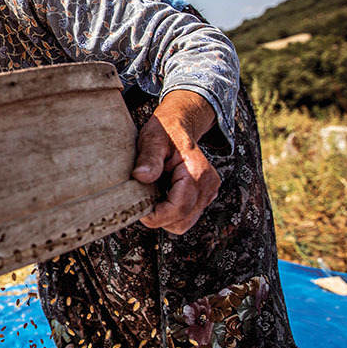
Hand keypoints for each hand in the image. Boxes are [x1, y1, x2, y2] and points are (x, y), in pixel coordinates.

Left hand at [132, 90, 220, 234]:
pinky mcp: (203, 196)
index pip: (178, 209)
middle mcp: (207, 185)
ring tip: (152, 194)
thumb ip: (148, 158)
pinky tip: (161, 194)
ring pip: (184, 222)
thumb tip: (141, 176)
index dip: (156, 216)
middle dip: (159, 217)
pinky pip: (186, 215)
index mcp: (197, 171)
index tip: (138, 210)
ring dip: (165, 216)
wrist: (180, 124)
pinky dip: (171, 212)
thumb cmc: (166, 130)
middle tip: (141, 200)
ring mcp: (208, 192)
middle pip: (182, 221)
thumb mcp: (152, 138)